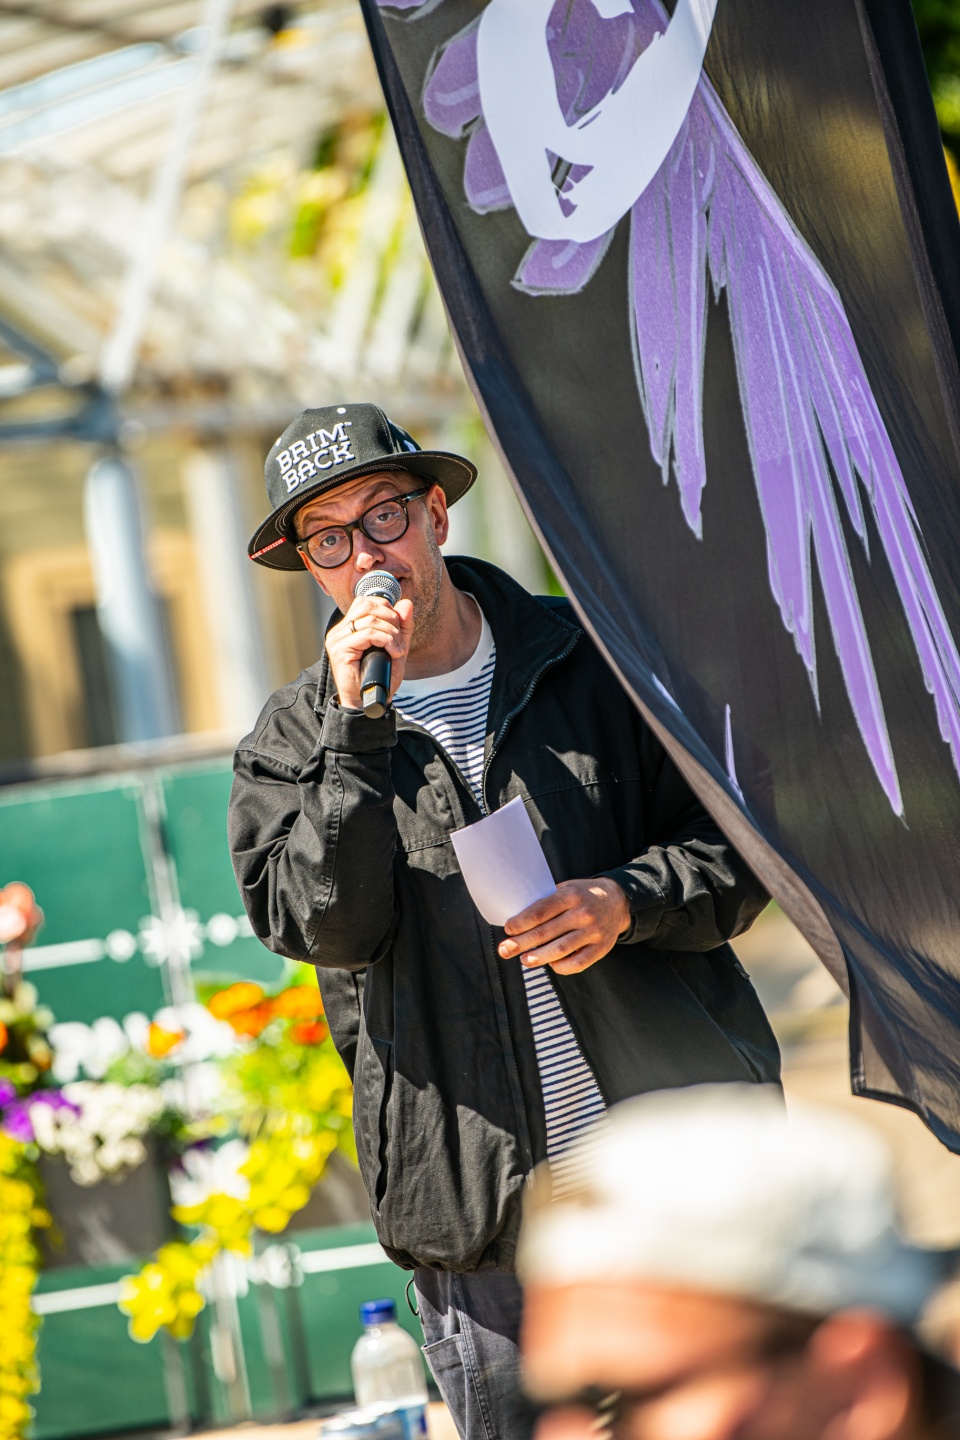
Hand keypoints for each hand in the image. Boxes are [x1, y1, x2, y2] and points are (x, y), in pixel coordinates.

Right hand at [326, 593, 413, 710]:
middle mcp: (340, 630)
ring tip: (397, 651)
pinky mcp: (340, 649)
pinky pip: (367, 633)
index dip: (387, 609)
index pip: (367, 601)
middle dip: (391, 619)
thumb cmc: (381, 677)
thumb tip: (406, 602)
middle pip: (368, 605)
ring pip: (370, 619)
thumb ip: (403, 626)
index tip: (398, 631)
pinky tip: (393, 653)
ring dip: (391, 633)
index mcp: (349, 627)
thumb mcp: (398, 647)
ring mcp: (337, 639)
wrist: (370, 702)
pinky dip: (386, 640)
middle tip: (399, 641)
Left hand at [498, 877, 629, 975]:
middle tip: (505, 950)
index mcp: (570, 896)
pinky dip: (561, 966)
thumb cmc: (583, 896)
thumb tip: (518, 920)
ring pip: (560, 950)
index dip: (521, 923)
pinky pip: (578, 963)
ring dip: (539, 957)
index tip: (508, 929)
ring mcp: (593, 932)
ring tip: (524, 960)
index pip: (540, 912)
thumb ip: (547, 901)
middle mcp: (582, 913)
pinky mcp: (601, 948)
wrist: (618, 901)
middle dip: (522, 943)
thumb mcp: (567, 888)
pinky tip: (551, 963)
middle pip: (546, 932)